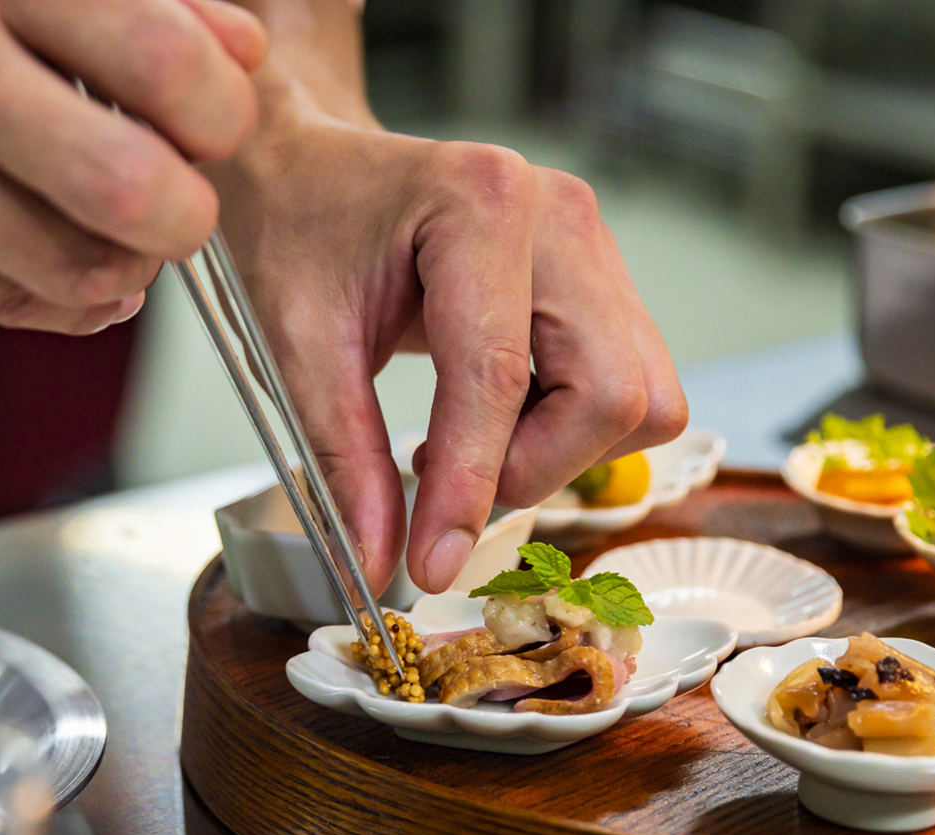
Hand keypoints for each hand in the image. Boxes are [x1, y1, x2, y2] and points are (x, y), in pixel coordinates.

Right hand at [0, 0, 266, 332]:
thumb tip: (237, 49)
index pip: (164, 66)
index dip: (220, 110)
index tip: (210, 116)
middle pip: (134, 191)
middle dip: (184, 212)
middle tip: (176, 195)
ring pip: (78, 271)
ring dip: (124, 266)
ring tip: (114, 229)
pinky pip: (12, 306)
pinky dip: (63, 296)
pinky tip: (59, 255)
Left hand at [212, 107, 684, 593]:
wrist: (307, 170)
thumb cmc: (294, 232)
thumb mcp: (296, 346)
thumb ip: (345, 459)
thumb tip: (380, 564)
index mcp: (479, 204)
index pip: (500, 376)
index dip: (471, 485)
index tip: (430, 564)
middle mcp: (561, 216)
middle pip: (612, 393)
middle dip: (535, 467)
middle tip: (447, 485)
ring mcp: (593, 244)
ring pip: (640, 397)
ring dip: (558, 451)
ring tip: (463, 441)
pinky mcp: (601, 277)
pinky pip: (626, 382)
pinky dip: (565, 426)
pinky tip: (489, 414)